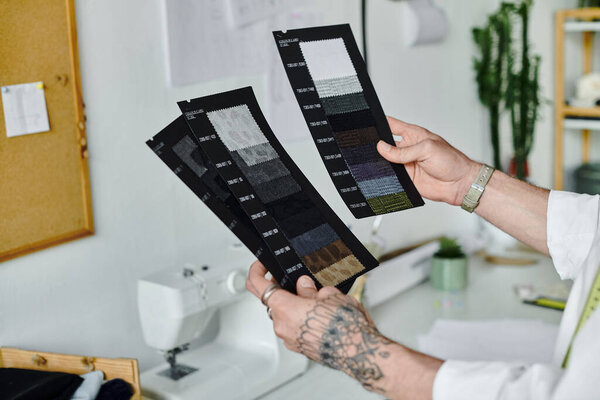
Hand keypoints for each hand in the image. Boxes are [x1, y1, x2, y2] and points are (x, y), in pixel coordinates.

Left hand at [245, 261, 395, 392]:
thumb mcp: (330, 295)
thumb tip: (304, 286)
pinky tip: (322, 316)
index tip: (263, 265)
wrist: (360, 353)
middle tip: (301, 282)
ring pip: (285, 315)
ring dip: (296, 306)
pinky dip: (303, 320)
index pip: (257, 285)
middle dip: (285, 290)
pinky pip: (295, 328)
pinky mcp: (300, 348)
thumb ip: (311, 289)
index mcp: (285, 308)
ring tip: (319, 301)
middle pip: (273, 301)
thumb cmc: (346, 326)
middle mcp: (282, 325)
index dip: (258, 270)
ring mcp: (290, 339)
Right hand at [377, 116, 479, 205]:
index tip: (369, 124)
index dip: (381, 123)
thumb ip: (403, 151)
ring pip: (386, 162)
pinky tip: (385, 175)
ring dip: (382, 162)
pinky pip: (391, 177)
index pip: (393, 125)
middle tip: (372, 147)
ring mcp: (406, 164)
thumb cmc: (452, 162)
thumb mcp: (427, 149)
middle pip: (386, 145)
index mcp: (414, 135)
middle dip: (377, 145)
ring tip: (379, 162)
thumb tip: (383, 148)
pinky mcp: (406, 178)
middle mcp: (408, 149)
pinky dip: (386, 177)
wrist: (460, 184)